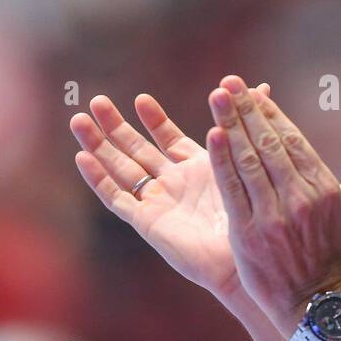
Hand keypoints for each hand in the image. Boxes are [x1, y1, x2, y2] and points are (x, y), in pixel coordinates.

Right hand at [69, 86, 273, 304]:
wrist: (246, 255)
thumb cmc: (253, 212)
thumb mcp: (249, 158)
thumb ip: (245, 123)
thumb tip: (262, 85)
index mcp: (197, 168)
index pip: (168, 137)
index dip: (153, 118)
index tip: (140, 99)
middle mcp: (174, 183)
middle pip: (136, 149)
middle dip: (115, 126)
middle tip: (96, 101)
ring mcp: (158, 202)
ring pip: (120, 169)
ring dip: (99, 145)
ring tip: (78, 121)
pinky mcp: (147, 222)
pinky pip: (117, 198)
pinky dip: (99, 179)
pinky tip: (83, 158)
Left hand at [205, 75, 340, 332]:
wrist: (310, 301)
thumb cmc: (330, 250)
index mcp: (322, 188)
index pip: (292, 140)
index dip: (270, 112)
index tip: (251, 90)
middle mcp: (298, 199)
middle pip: (268, 144)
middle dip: (246, 110)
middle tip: (228, 83)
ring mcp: (272, 216)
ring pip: (248, 161)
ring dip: (231, 125)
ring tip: (216, 98)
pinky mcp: (247, 233)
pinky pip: (232, 189)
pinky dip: (222, 161)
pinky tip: (212, 136)